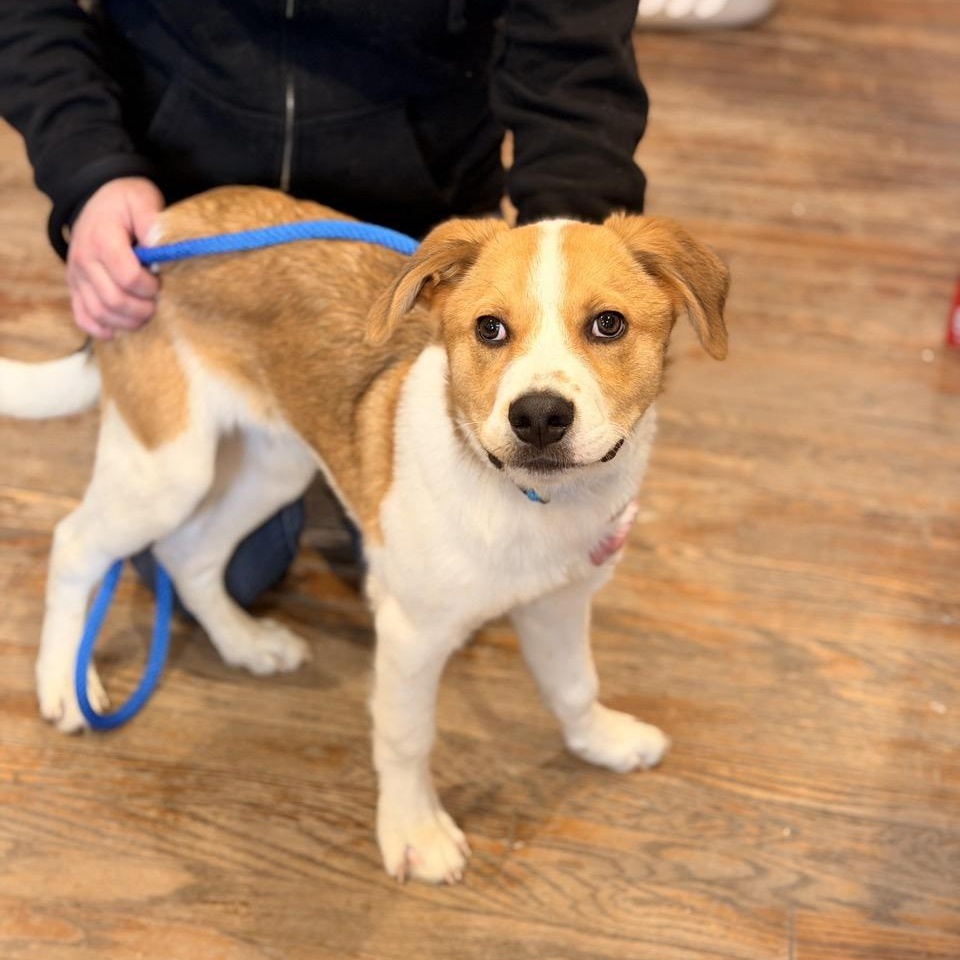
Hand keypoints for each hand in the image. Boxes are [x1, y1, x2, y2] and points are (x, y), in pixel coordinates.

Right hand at [66, 177, 164, 338]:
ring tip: (145, 314)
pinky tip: (117, 330)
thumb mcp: (141, 198)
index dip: (150, 287)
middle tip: (157, 303)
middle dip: (142, 308)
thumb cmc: (124, 203)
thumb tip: (159, 246)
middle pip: (114, 300)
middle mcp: (84, 260)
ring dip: (127, 321)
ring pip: (99, 313)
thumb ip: (151, 220)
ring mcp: (76, 276)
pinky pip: (82, 316)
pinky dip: (100, 329)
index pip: (128, 277)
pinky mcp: (75, 286)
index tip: (160, 282)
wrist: (96, 201)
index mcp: (102, 239)